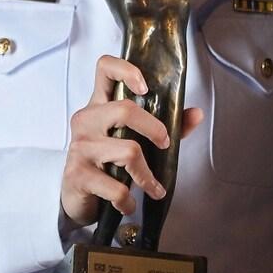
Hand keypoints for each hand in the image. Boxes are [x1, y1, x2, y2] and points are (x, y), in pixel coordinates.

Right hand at [59, 55, 202, 225]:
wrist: (75, 197)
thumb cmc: (106, 162)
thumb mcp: (132, 139)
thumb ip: (165, 125)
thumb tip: (196, 114)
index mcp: (99, 105)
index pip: (104, 69)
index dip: (126, 70)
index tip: (145, 87)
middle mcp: (87, 120)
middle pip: (124, 110)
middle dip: (154, 129)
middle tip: (164, 144)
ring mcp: (80, 147)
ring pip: (127, 151)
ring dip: (147, 176)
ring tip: (153, 187)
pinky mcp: (77, 174)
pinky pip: (116, 186)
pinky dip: (128, 200)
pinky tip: (128, 203)